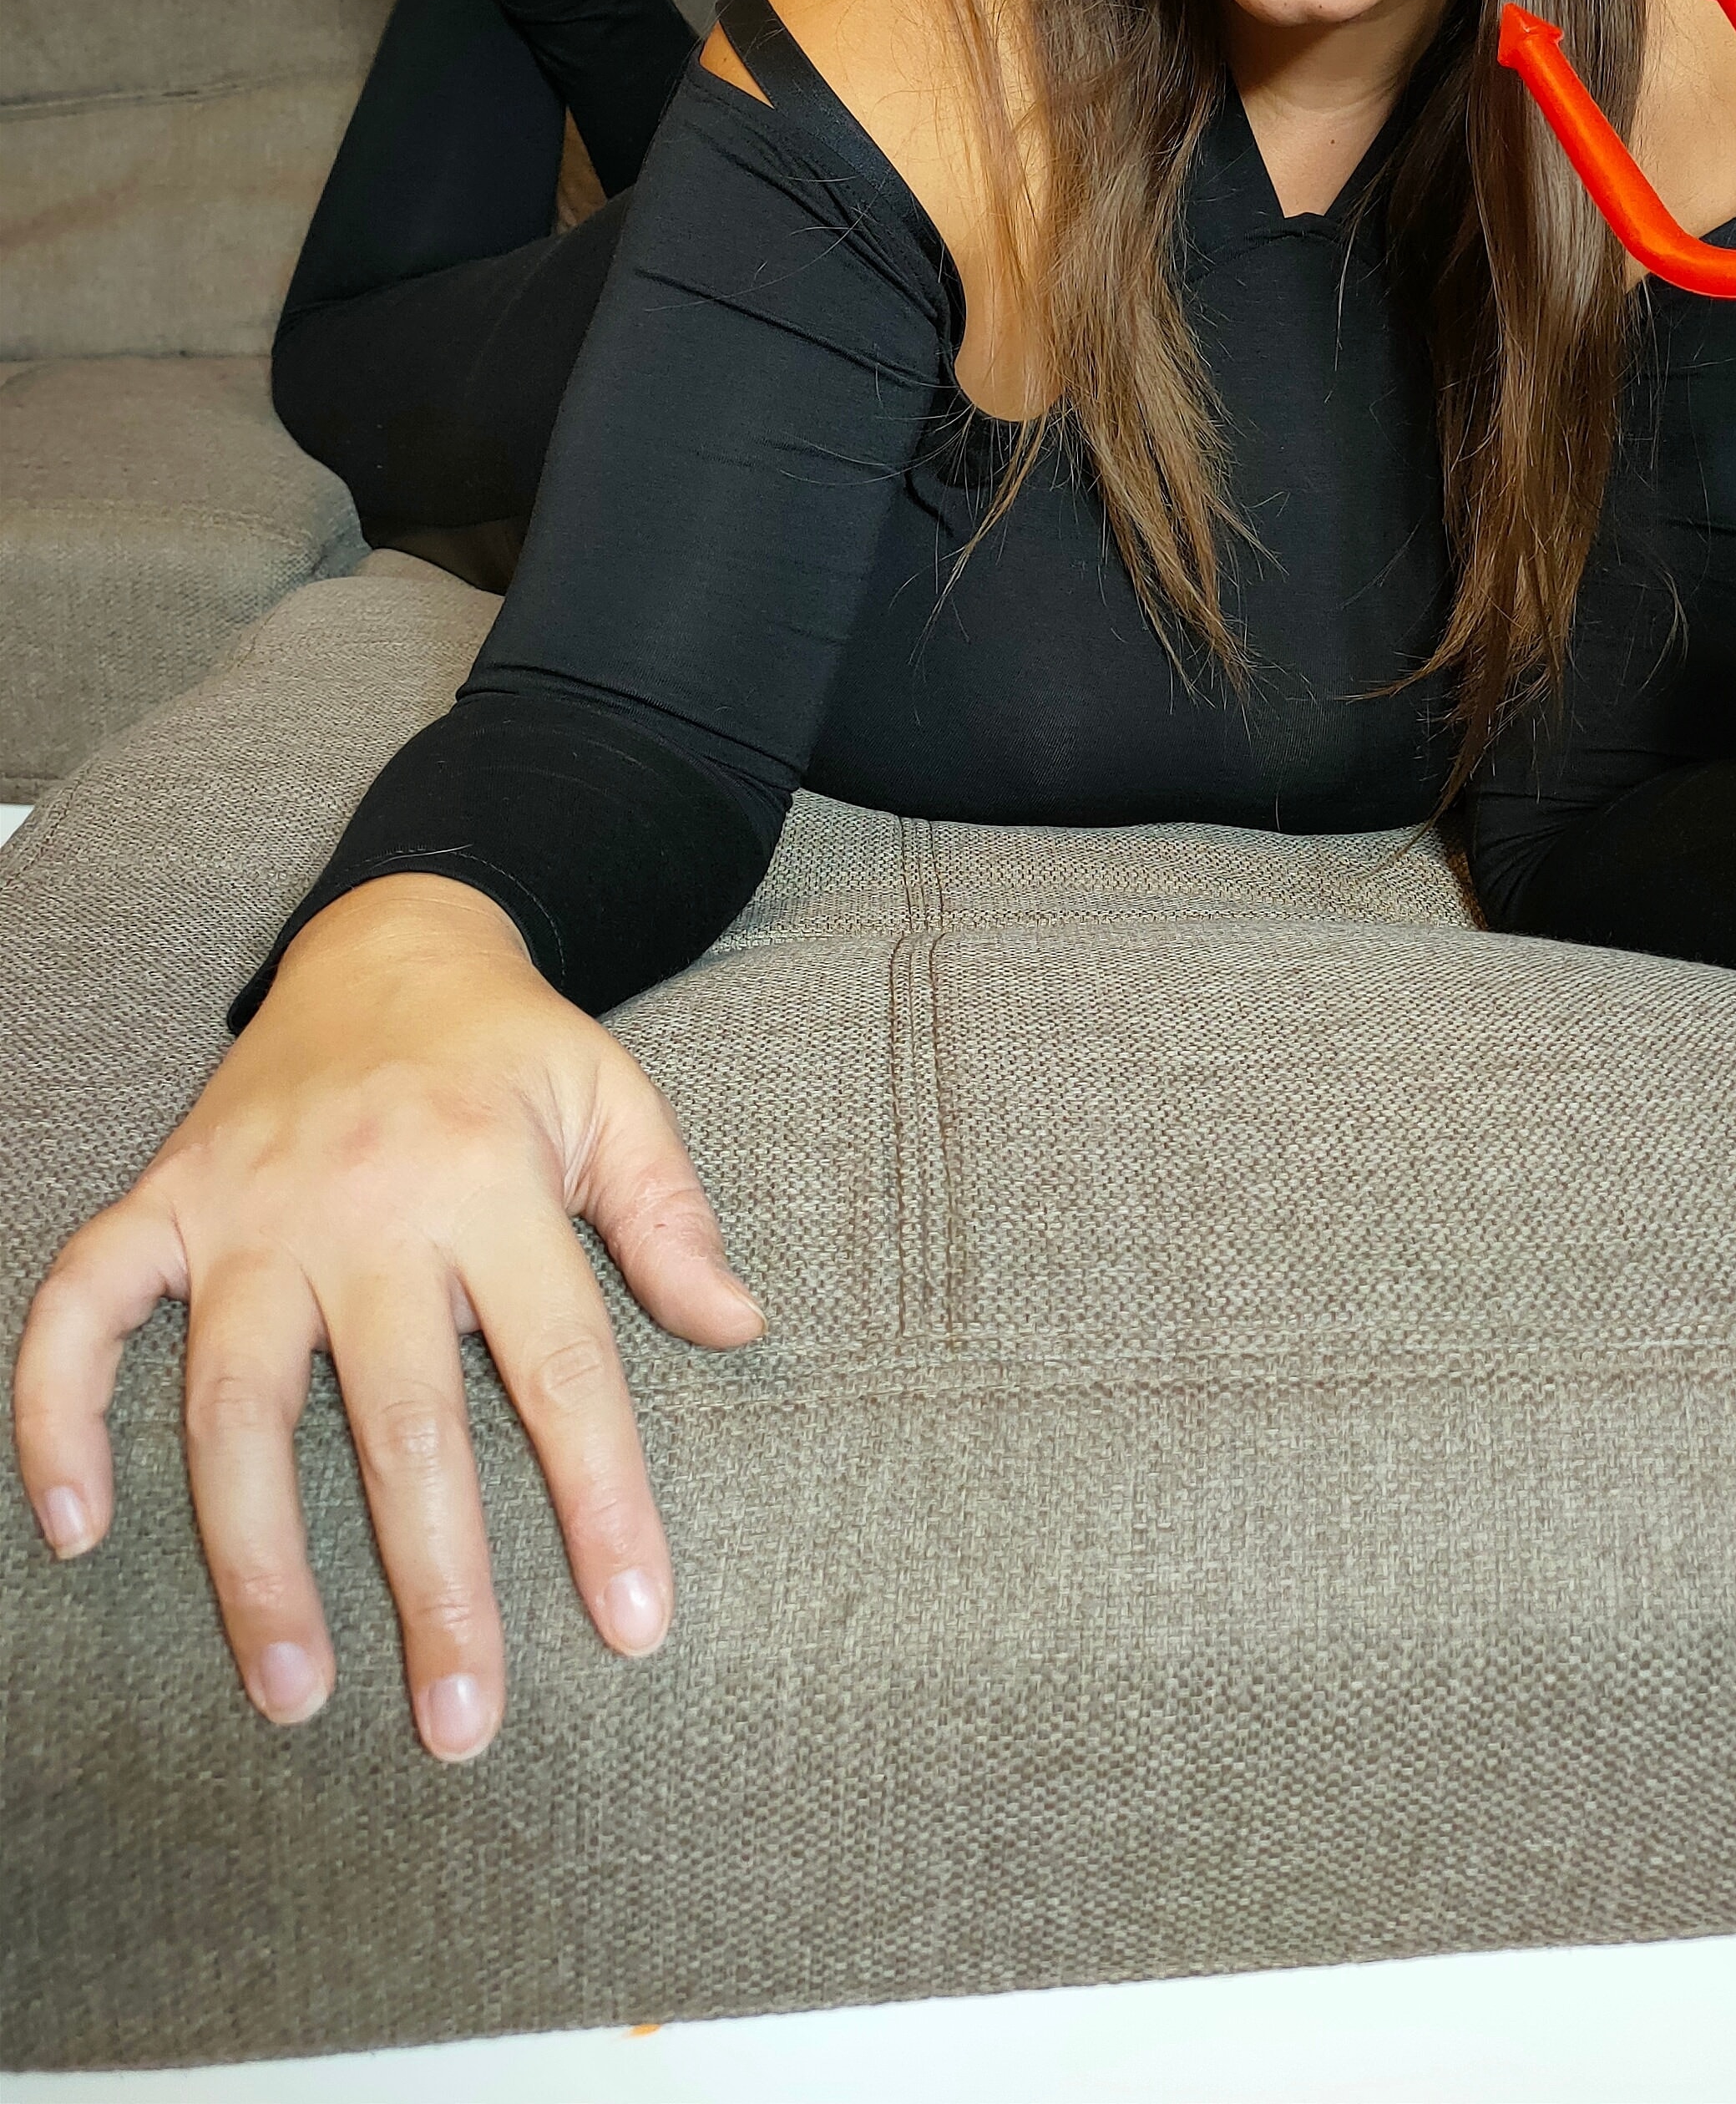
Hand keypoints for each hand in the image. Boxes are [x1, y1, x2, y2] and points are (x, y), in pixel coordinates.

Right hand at [11, 877, 761, 1758]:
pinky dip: (55, 1410)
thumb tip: (738, 1326)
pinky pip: (81, 1308)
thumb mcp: (618, 1101)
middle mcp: (367, 1201)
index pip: (563, 1368)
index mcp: (493, 1181)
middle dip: (435, 1584)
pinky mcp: (163, 1199)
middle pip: (401, 1421)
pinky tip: (72, 1525)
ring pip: (234, 1402)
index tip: (635, 1627)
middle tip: (462, 1724)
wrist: (390, 939)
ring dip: (254, 1557)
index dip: (603, 1502)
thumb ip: (671, 1217)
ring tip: (290, 1689)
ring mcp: (250, 1205)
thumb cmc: (512, 1048)